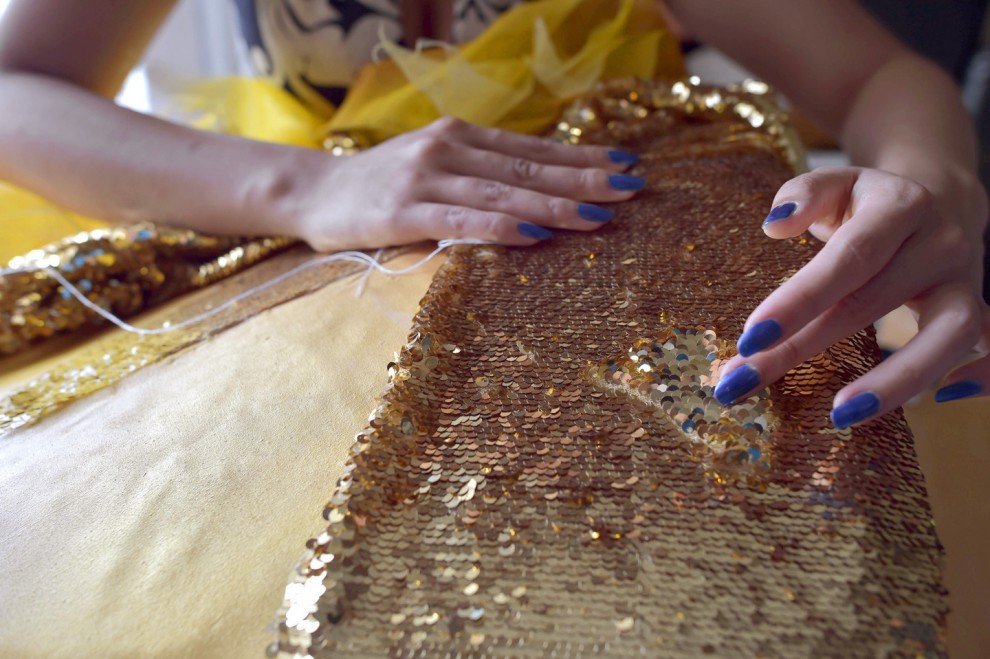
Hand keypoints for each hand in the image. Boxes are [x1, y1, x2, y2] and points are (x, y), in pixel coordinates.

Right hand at [288, 117, 644, 251]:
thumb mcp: (433, 164)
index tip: (625, 164)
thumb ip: (478, 170)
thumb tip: (538, 185)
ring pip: (502, 193)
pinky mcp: (403, 211)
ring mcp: (425, 177)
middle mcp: (447, 147)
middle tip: (632, 187)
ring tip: (599, 215)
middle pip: (526, 167)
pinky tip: (536, 235)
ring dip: (553, 204)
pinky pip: (462, 220)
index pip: (531, 148)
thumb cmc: (380, 183)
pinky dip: (502, 227)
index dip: (580, 157)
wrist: (312, 192)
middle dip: (583, 178)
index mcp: (459, 135)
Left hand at [714, 166, 989, 427]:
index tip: (750, 338)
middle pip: (873, 302)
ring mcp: (967, 280)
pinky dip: (980, 376)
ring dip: (897, 380)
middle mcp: (940, 242)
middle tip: (746, 381)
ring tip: (840, 415)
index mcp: (899, 206)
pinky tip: (936, 402)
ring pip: (952, 332)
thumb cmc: (867, 204)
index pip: (848, 257)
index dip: (799, 299)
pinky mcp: (982, 311)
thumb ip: (803, 194)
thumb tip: (775, 225)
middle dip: (804, 347)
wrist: (939, 201)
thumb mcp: (836, 184)